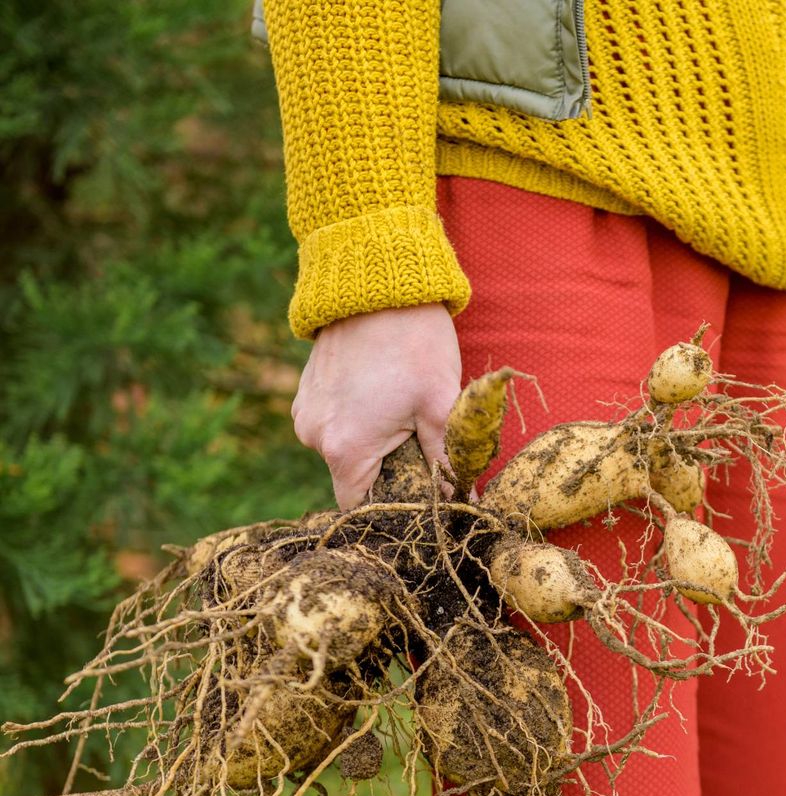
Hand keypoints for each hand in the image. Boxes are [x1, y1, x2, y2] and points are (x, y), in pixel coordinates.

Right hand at [292, 303, 461, 508]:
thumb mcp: (441, 405)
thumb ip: (447, 459)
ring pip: (345, 451)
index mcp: (345, 448)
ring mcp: (305, 414)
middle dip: (389, 473)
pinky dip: (358, 422)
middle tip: (420, 447)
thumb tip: (464, 501)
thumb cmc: (414, 342)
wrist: (377, 282)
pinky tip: (382, 397)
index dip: (393, 507)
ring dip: (374, 445)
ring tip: (402, 414)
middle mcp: (314, 437)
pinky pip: (334, 426)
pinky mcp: (305, 394)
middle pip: (355, 480)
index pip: (362, 507)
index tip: (419, 497)